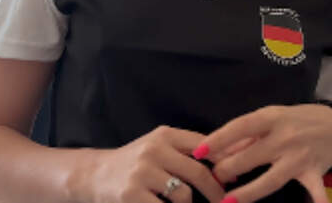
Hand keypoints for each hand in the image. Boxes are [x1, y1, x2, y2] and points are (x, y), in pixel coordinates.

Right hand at [90, 125, 226, 202]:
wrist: (95, 175)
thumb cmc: (136, 163)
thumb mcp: (159, 146)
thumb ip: (188, 150)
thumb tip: (230, 160)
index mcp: (164, 135)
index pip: (204, 145)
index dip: (224, 162)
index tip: (236, 177)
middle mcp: (154, 150)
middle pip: (198, 172)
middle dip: (216, 191)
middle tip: (225, 202)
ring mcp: (142, 173)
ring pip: (184, 195)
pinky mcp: (132, 195)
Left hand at [192, 105, 331, 202]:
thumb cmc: (294, 120)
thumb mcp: (270, 118)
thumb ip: (245, 135)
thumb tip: (217, 152)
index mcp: (271, 117)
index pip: (240, 127)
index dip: (218, 139)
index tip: (199, 152)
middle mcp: (285, 137)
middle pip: (251, 156)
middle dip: (227, 169)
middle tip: (214, 178)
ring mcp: (300, 156)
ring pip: (271, 179)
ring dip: (248, 192)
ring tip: (228, 201)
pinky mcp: (314, 172)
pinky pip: (315, 190)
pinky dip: (316, 201)